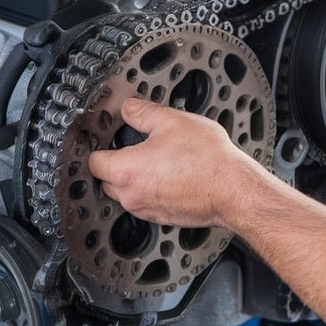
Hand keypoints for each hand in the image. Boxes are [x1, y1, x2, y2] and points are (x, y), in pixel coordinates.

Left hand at [87, 99, 265, 228]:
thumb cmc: (206, 160)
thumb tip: (129, 108)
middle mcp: (131, 195)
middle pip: (106, 180)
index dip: (98, 145)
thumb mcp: (171, 121)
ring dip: (133, 178)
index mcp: (126, 170)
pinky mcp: (162, 218)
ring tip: (156, 159)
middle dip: (115, 163)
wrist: (233, 189)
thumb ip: (142, 113)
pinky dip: (151, 190)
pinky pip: (146, 202)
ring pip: (126, 193)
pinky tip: (170, 174)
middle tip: (133, 146)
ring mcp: (147, 210)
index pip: (93, 161)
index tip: (105, 138)